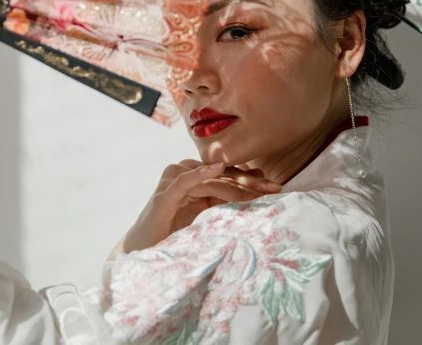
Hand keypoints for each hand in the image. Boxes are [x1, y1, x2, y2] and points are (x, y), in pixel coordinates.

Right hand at [111, 160, 282, 258]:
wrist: (144, 252)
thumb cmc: (175, 235)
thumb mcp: (206, 218)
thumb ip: (225, 203)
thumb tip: (258, 193)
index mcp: (195, 178)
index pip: (228, 174)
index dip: (252, 180)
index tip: (277, 188)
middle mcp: (184, 173)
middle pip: (223, 175)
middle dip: (250, 183)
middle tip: (275, 189)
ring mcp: (172, 182)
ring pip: (210, 179)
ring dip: (235, 185)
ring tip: (257, 190)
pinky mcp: (164, 194)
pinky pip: (185, 180)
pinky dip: (200, 174)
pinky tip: (216, 169)